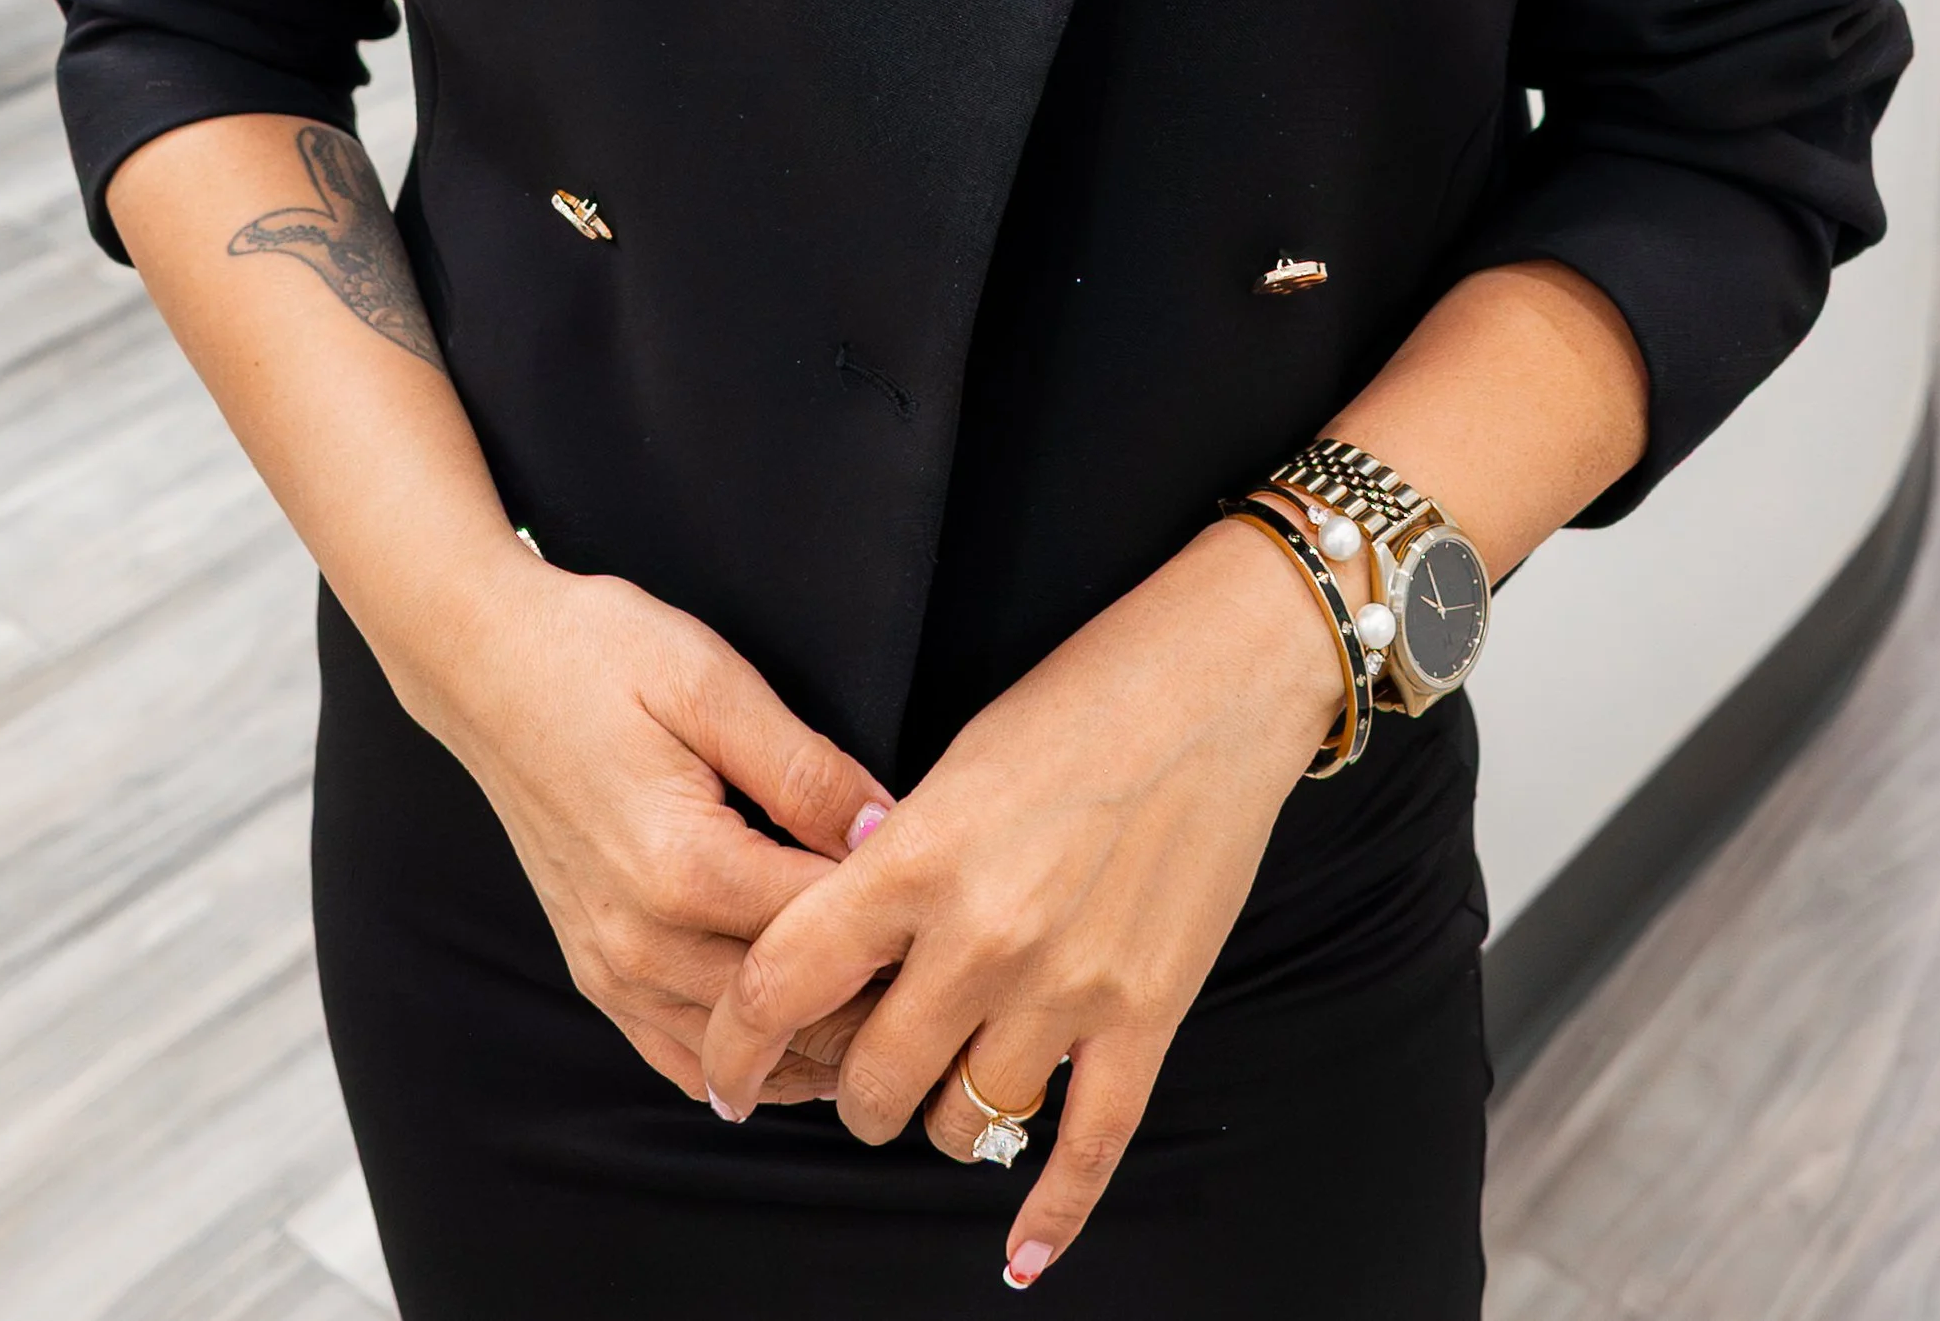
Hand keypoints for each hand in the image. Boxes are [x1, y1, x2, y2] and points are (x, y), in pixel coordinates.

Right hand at [408, 552, 896, 1106]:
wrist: (485, 664)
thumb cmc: (598, 654)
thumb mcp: (713, 682)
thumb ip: (805, 769)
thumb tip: (889, 830)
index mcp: (685, 866)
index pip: (825, 931)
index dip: (901, 922)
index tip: (953, 900)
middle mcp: (642, 940)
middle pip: (792, 1011)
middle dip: (872, 996)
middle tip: (938, 962)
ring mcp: (610, 967)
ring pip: (741, 1055)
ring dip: (818, 1042)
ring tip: (889, 1003)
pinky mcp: (593, 970)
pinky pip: (678, 1057)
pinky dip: (746, 1064)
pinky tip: (798, 1042)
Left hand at [697, 516, 1342, 1280]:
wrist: (1220, 682)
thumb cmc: (1080, 697)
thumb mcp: (955, 762)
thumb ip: (894, 862)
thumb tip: (844, 949)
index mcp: (915, 857)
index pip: (780, 983)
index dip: (732, 1044)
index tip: (720, 1072)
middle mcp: (982, 937)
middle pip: (871, 1081)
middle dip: (851, 1089)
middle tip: (858, 1068)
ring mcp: (1069, 986)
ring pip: (965, 1123)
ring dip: (940, 1122)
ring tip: (941, 1091)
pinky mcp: (1147, 1014)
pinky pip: (1087, 1148)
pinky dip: (1049, 1214)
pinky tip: (1019, 1257)